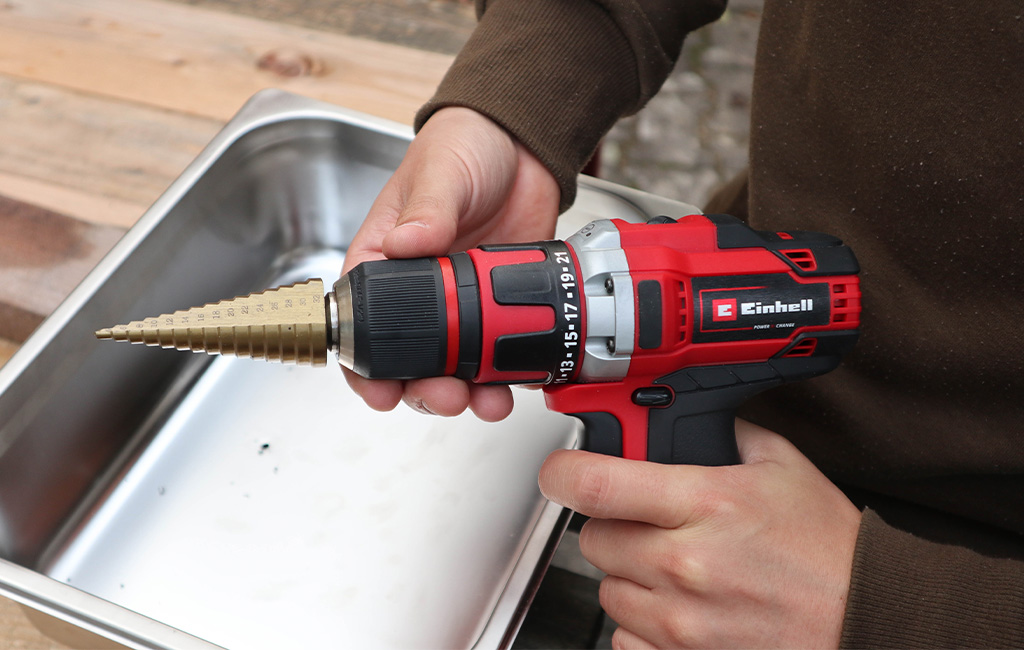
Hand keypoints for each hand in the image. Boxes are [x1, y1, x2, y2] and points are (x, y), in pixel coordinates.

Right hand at [341, 107, 559, 420]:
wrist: (525, 146)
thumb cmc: (465, 147)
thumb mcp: (442, 171)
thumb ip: (427, 208)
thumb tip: (406, 242)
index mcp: (385, 260)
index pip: (359, 323)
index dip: (364, 366)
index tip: (379, 390)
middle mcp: (420, 292)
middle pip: (408, 359)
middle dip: (422, 389)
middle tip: (444, 395)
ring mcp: (462, 305)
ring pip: (453, 367)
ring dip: (464, 393)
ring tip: (484, 401)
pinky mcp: (500, 307)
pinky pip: (498, 354)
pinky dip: (504, 378)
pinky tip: (512, 386)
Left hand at [539, 420, 861, 648]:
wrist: (868, 618)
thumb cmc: (830, 552)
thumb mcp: (783, 467)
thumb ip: (725, 434)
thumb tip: (684, 417)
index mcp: (706, 503)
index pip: (594, 484)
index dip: (562, 472)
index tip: (561, 472)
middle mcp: (684, 564)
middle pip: (592, 539)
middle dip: (613, 527)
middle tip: (650, 526)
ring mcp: (681, 622)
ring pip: (607, 591)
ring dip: (630, 578)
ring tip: (677, 571)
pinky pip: (624, 639)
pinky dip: (642, 625)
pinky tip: (679, 609)